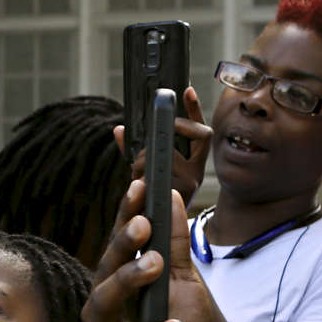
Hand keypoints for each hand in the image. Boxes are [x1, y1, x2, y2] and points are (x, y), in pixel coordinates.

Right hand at [81, 180, 220, 321]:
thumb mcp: (183, 278)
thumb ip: (174, 242)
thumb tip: (170, 195)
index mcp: (113, 281)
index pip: (116, 241)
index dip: (124, 212)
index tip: (139, 185)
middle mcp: (101, 306)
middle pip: (104, 269)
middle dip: (121, 244)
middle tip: (143, 222)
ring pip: (105, 305)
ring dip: (128, 281)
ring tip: (155, 264)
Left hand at [113, 86, 212, 205]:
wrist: (158, 232)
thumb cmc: (151, 198)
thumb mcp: (145, 169)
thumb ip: (134, 149)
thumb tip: (119, 129)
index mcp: (193, 161)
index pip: (202, 130)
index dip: (195, 108)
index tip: (185, 89)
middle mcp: (198, 169)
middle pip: (196, 133)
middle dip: (169, 131)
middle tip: (147, 147)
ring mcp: (193, 180)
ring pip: (169, 151)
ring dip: (145, 158)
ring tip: (137, 172)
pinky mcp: (182, 191)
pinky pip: (160, 170)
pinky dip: (142, 174)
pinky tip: (137, 183)